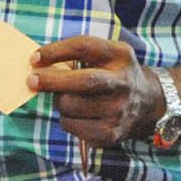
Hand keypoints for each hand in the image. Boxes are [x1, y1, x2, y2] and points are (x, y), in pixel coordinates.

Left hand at [28, 36, 158, 144]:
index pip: (84, 48)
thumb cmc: (114, 74)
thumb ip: (79, 56)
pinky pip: (73, 127)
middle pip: (83, 82)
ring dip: (60, 102)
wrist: (149, 103)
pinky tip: (77, 115)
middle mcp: (123, 82)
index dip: (56, 52)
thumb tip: (39, 65)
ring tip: (66, 98)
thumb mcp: (107, 55)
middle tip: (32, 80)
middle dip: (52, 81)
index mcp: (120, 55)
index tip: (34, 58)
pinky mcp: (112, 133)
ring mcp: (119, 110)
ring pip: (72, 106)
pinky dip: (66, 120)